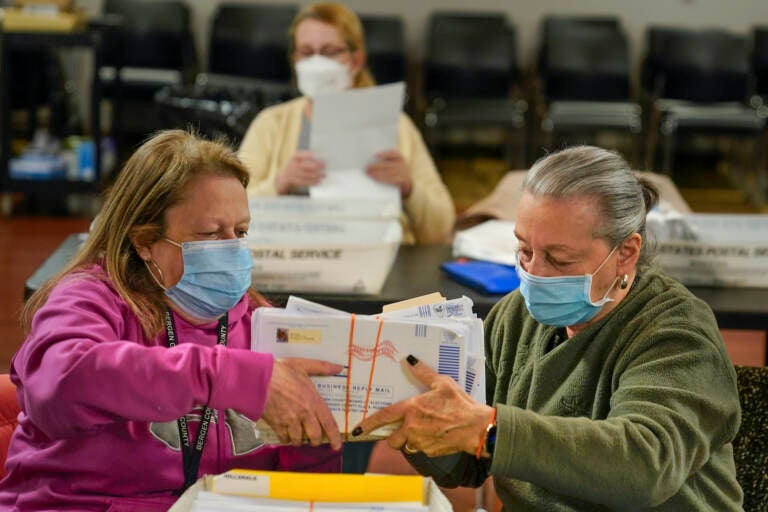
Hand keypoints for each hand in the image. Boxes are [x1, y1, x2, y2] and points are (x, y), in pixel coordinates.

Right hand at [262, 357, 342, 449]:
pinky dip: (286, 439)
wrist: (257, 378)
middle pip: (315, 436)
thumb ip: (322, 367)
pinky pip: (284, 438)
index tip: (336, 446)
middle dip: (315, 440)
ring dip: (299, 440)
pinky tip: (285, 434)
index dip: (334, 437)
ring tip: (298, 436)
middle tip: (314, 439)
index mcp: (313, 400)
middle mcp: (304, 414)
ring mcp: (290, 420)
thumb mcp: (303, 365)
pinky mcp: (276, 424)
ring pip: (298, 440)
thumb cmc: (280, 371)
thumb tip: (339, 368)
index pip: (329, 423)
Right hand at [274, 150, 325, 193]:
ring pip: (306, 174)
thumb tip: (320, 159)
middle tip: (324, 166)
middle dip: (315, 165)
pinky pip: (304, 182)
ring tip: (324, 175)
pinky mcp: (294, 181)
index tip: (315, 155)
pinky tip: (318, 181)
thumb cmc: (296, 166)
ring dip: (316, 175)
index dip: (308, 155)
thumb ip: (307, 158)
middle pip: (305, 165)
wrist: (285, 177)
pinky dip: (312, 182)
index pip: (300, 154)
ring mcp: (292, 174)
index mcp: (295, 157)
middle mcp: (293, 165)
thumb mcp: (299, 159)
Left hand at [352, 356, 493, 456]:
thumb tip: (410, 360)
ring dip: (408, 440)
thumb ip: (423, 373)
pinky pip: (420, 449)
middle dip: (394, 435)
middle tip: (403, 427)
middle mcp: (412, 428)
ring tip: (422, 430)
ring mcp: (421, 442)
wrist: (476, 428)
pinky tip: (434, 435)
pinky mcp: (430, 452)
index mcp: (412, 410)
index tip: (358, 429)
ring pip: (405, 445)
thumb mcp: (442, 383)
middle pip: (392, 439)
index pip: (384, 417)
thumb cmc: (460, 404)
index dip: (369, 424)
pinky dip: (423, 444)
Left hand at [366, 149, 412, 198]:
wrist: (406, 181)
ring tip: (369, 174)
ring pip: (388, 173)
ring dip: (377, 174)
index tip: (375, 155)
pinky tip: (375, 179)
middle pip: (388, 165)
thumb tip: (370, 162)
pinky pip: (391, 180)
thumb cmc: (395, 170)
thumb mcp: (393, 163)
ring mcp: (403, 173)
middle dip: (376, 166)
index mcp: (399, 157)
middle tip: (366, 168)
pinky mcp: (402, 181)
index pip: (393, 153)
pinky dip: (382, 179)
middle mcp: (402, 164)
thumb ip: (384, 161)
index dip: (384, 154)